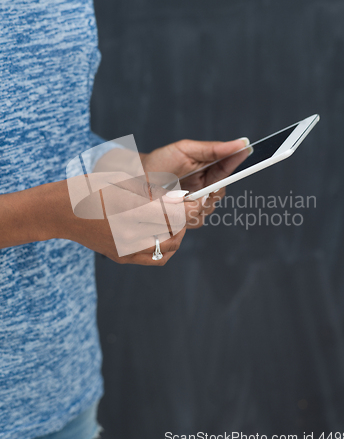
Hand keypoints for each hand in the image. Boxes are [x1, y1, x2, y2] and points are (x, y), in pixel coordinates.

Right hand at [0, 180, 185, 265]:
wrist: (60, 211)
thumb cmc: (90, 188)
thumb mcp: (122, 180)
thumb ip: (153, 190)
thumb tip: (179, 198)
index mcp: (129, 210)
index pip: (174, 214)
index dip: (186, 206)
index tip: (188, 198)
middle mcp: (129, 234)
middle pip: (174, 231)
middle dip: (184, 218)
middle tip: (183, 206)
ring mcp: (126, 250)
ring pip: (169, 248)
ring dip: (178, 233)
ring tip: (173, 219)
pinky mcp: (122, 258)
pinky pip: (156, 259)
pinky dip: (167, 248)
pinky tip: (165, 234)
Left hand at [141, 137, 250, 227]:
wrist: (134, 179)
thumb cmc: (159, 162)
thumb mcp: (185, 150)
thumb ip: (213, 149)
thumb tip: (242, 143)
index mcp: (207, 169)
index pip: (228, 169)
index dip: (235, 163)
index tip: (246, 153)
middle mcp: (204, 188)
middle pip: (219, 193)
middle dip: (210, 191)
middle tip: (201, 190)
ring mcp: (194, 204)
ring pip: (207, 209)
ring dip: (194, 204)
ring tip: (177, 197)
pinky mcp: (184, 218)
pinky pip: (195, 220)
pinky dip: (185, 214)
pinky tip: (173, 206)